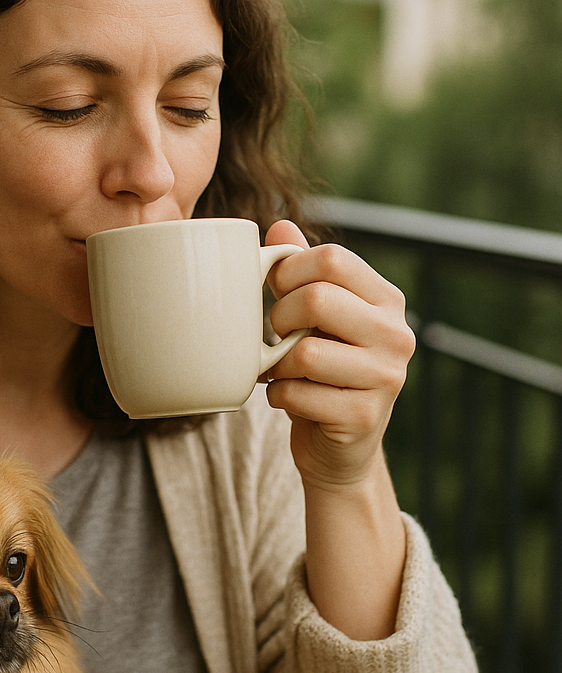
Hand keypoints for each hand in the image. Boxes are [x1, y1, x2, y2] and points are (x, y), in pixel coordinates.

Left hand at [263, 220, 414, 491]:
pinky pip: (297, 394)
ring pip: (305, 352)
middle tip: (275, 335)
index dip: (288, 272)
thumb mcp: (312, 316)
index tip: (277, 293)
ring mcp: (387, 377)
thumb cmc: (319, 371)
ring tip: (280, 369)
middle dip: (279, 317)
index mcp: (386, 299)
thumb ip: (299, 271)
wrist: (337, 447)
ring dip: (275, 363)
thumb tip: (279, 226)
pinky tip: (286, 397)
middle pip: (317, 299)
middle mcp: (396, 334)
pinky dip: (277, 396)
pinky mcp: (365, 416)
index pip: (332, 258)